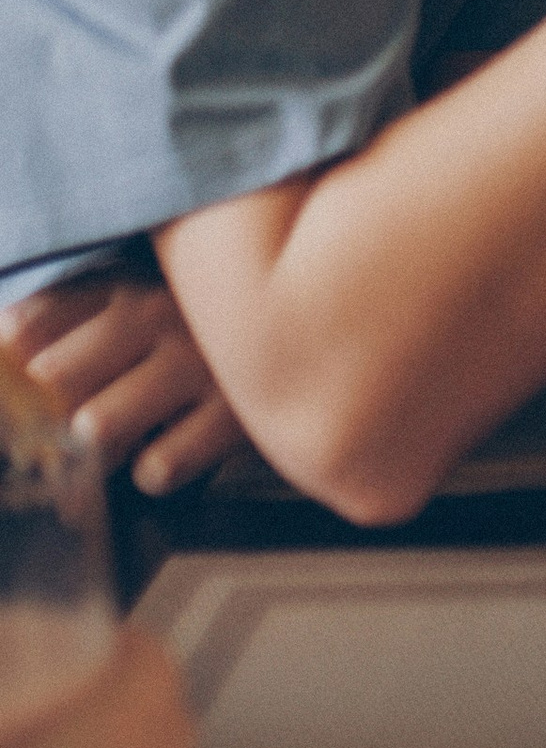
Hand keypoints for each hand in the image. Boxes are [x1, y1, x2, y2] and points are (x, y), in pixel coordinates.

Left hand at [4, 273, 244, 495]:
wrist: (313, 324)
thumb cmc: (200, 321)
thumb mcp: (135, 297)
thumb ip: (64, 316)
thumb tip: (4, 342)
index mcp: (119, 278)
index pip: (23, 330)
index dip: (4, 374)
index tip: (15, 398)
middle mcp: (155, 312)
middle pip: (50, 380)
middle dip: (43, 414)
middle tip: (59, 428)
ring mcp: (198, 362)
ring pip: (96, 429)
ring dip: (97, 445)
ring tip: (116, 438)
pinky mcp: (238, 414)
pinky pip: (159, 467)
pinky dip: (154, 469)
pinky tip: (167, 447)